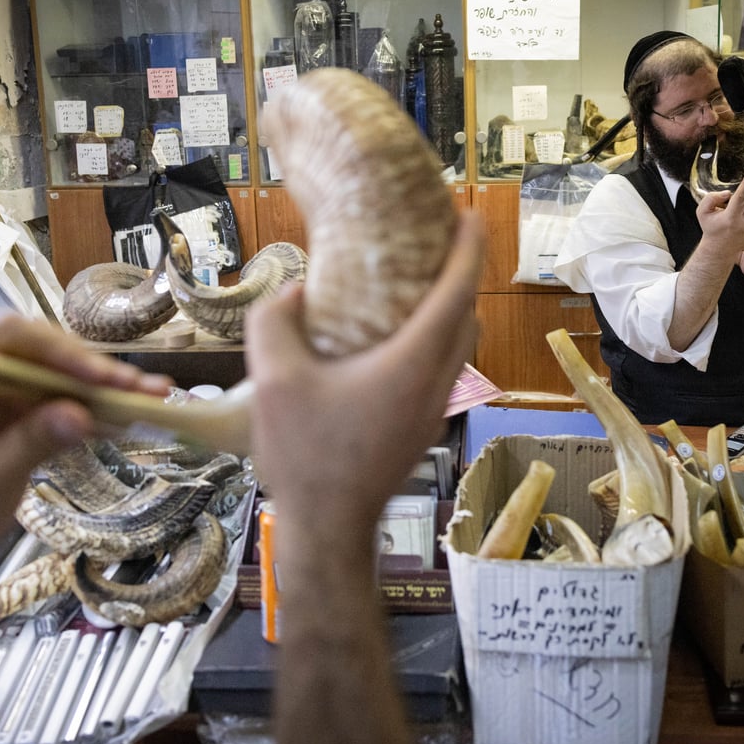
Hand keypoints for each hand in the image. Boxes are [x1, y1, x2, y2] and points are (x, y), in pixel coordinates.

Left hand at [0, 315, 172, 650]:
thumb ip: (28, 446)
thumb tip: (81, 416)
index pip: (8, 339)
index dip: (55, 349)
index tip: (95, 376)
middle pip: (46, 354)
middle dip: (94, 370)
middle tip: (139, 389)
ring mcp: (9, 397)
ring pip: (65, 379)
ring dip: (108, 389)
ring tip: (154, 397)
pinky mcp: (29, 418)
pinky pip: (70, 405)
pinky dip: (101, 412)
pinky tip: (134, 418)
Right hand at [244, 211, 483, 530]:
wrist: (328, 528)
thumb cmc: (305, 456)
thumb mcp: (273, 379)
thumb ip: (276, 321)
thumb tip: (297, 293)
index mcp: (411, 364)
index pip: (456, 292)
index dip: (468, 249)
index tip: (471, 215)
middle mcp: (435, 384)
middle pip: (467, 316)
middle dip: (463, 273)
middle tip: (441, 241)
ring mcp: (433, 410)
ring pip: (460, 347)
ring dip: (451, 309)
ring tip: (421, 284)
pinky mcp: (421, 428)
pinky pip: (443, 369)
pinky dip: (436, 340)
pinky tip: (395, 339)